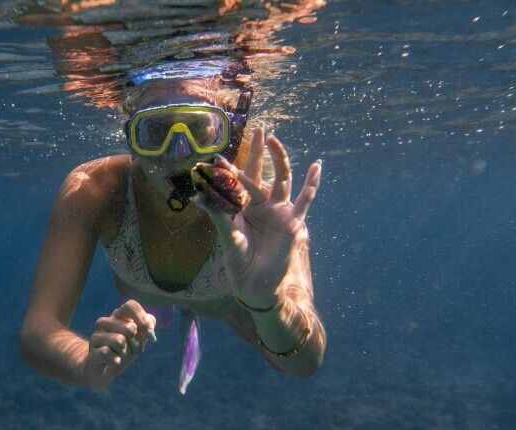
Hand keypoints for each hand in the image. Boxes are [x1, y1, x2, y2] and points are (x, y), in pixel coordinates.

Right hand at [82, 299, 156, 388]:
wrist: (105, 370)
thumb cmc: (125, 350)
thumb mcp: (139, 338)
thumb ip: (146, 328)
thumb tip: (149, 330)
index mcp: (117, 315)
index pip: (130, 306)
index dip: (142, 318)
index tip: (150, 332)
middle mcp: (104, 322)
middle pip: (130, 327)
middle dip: (136, 344)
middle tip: (130, 350)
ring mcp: (96, 336)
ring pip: (120, 341)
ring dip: (126, 354)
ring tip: (120, 356)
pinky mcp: (92, 351)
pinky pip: (108, 353)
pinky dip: (116, 361)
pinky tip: (114, 362)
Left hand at [192, 127, 321, 308]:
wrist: (255, 285)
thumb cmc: (238, 262)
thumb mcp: (227, 236)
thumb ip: (217, 215)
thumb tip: (198, 196)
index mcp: (242, 208)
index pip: (236, 183)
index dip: (229, 171)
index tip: (217, 159)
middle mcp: (261, 205)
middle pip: (260, 172)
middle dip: (258, 152)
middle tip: (258, 129)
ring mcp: (278, 212)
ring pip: (281, 179)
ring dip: (279, 159)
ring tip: (274, 140)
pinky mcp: (293, 222)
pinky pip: (305, 200)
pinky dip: (312, 184)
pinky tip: (316, 166)